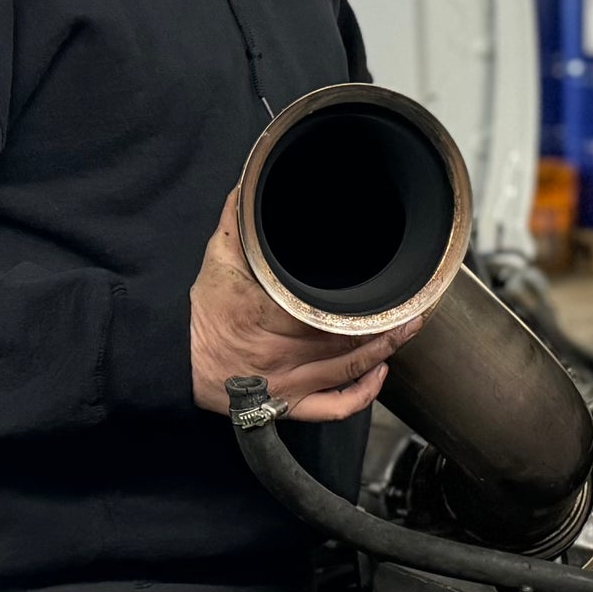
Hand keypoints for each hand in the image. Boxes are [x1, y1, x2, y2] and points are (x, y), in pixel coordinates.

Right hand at [189, 188, 421, 419]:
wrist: (177, 363)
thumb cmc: (203, 313)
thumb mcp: (217, 261)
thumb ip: (237, 222)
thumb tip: (252, 182)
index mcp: (263, 315)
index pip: (324, 310)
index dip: (363, 301)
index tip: (390, 284)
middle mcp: (279, 354)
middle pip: (347, 339)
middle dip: (386, 324)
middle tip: (414, 306)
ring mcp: (287, 383)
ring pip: (349, 369)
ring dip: (385, 350)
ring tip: (407, 329)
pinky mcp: (289, 405)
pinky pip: (333, 408)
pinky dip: (362, 395)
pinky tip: (380, 374)